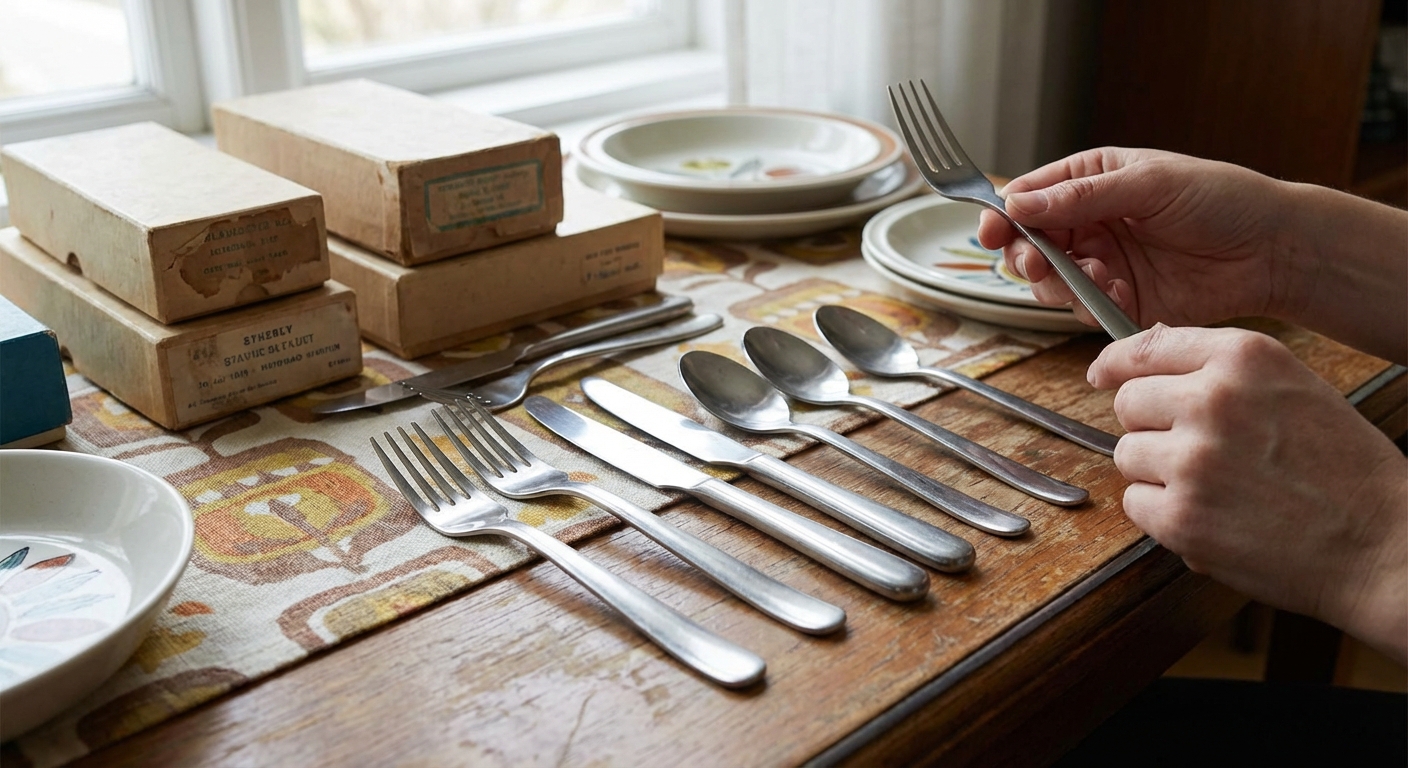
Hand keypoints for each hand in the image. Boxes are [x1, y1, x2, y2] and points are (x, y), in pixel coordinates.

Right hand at [976, 148, 1293, 329]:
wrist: (1271, 250)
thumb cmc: (1221, 199)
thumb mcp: (1148, 184)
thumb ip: (1082, 196)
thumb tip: (1019, 203)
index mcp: (1092, 181)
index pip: (1029, 196)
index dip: (1004, 214)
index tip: (991, 230)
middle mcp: (1090, 223)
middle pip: (1028, 243)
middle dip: (1026, 255)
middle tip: (1040, 262)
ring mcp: (1102, 264)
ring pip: (1049, 281)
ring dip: (1060, 283)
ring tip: (1095, 277)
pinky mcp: (1119, 301)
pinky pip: (1083, 309)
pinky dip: (1091, 305)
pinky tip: (1119, 292)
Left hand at [1091, 324, 1406, 661]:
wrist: (1382, 544)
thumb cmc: (1344, 469)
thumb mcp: (1292, 387)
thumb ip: (1221, 370)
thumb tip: (1144, 354)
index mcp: (1243, 358)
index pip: (1145, 346)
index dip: (1117, 364)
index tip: (1104, 375)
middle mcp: (1212, 400)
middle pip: (1128, 403)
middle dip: (1150, 427)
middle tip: (1196, 451)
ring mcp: (1192, 460)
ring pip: (1127, 454)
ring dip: (1157, 473)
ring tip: (1216, 488)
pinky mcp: (1180, 516)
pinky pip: (1135, 504)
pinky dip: (1163, 515)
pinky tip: (1213, 516)